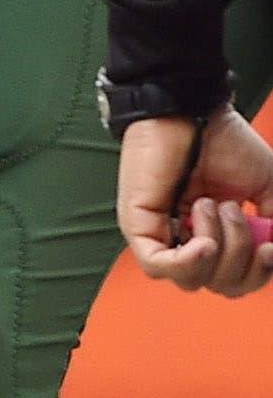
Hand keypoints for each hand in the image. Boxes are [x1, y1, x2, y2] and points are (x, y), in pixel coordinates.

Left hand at [119, 109, 272, 295]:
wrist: (193, 112)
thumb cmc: (225, 143)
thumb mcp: (267, 189)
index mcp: (218, 236)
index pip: (239, 281)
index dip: (260, 272)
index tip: (270, 246)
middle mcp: (189, 240)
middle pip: (220, 285)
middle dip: (241, 258)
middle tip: (235, 210)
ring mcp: (162, 235)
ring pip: (192, 280)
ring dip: (219, 249)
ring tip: (213, 205)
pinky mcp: (138, 225)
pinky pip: (158, 267)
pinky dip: (188, 263)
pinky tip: (205, 243)